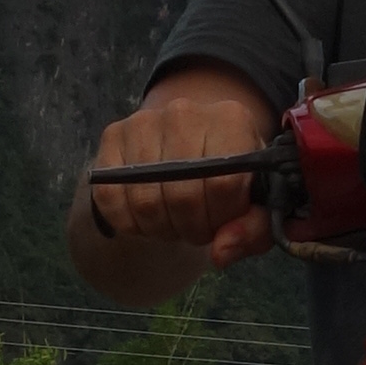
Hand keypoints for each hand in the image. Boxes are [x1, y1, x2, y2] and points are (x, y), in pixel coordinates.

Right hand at [66, 63, 278, 301]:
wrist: (192, 142)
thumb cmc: (229, 176)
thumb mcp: (255, 202)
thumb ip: (254, 230)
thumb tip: (220, 252)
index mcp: (232, 120)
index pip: (223, 184)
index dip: (220, 219)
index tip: (221, 224)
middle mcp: (185, 112)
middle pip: (182, 196)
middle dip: (191, 229)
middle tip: (196, 229)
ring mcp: (144, 121)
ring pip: (145, 201)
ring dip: (160, 228)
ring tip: (174, 222)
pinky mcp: (113, 135)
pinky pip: (110, 196)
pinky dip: (128, 222)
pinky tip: (145, 218)